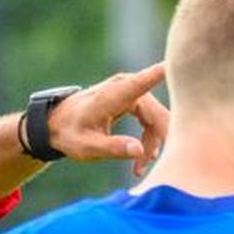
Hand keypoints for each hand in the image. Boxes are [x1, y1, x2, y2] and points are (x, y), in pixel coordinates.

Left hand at [43, 61, 166, 167]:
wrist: (58, 123)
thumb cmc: (70, 133)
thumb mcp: (86, 147)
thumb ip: (112, 148)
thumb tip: (139, 151)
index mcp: (113, 95)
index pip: (142, 82)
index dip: (160, 75)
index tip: (176, 63)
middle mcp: (127, 86)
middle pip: (157, 115)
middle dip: (155, 143)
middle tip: (141, 169)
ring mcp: (133, 90)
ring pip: (157, 119)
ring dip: (152, 144)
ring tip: (138, 168)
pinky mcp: (135, 97)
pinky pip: (152, 118)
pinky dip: (149, 138)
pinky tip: (141, 157)